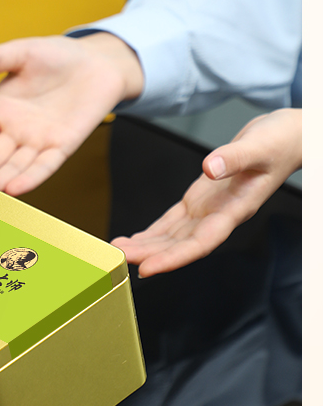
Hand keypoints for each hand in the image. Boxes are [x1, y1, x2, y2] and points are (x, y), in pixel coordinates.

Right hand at [0, 33, 142, 194]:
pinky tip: (15, 189)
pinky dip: (31, 177)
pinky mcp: (63, 146)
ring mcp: (38, 141)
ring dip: (0, 179)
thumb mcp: (22, 52)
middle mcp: (15, 131)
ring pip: (15, 165)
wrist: (97, 62)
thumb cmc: (57, 55)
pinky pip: (45, 165)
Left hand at [111, 108, 301, 277]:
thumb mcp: (258, 147)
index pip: (200, 243)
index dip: (173, 259)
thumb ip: (234, 158)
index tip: (148, 268)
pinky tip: (137, 238)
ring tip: (118, 250)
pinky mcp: (202, 196)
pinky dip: (154, 231)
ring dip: (147, 245)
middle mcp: (218, 215)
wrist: (289, 137)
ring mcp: (209, 208)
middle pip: (180, 244)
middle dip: (149, 254)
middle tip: (117, 259)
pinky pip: (174, 220)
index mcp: (234, 209)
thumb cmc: (281, 143)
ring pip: (173, 235)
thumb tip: (209, 168)